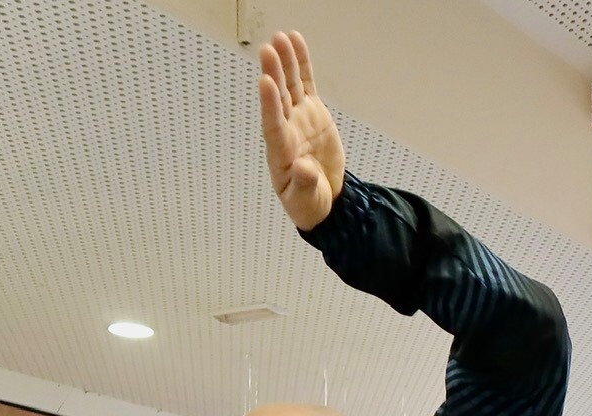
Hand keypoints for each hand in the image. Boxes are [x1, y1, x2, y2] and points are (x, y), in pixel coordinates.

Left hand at [259, 31, 345, 230]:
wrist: (325, 198)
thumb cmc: (308, 202)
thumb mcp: (306, 200)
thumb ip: (304, 184)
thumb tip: (305, 169)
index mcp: (282, 152)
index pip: (273, 123)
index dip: (269, 103)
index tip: (265, 82)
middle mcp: (287, 129)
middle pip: (279, 98)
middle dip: (275, 73)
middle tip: (269, 49)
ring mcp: (299, 118)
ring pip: (291, 85)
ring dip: (286, 62)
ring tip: (281, 37)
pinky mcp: (313, 112)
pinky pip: (306, 84)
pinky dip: (302, 65)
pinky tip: (296, 43)